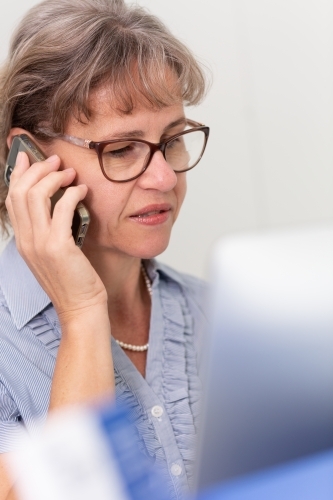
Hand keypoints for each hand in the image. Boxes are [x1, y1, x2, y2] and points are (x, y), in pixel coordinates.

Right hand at [5, 151, 106, 322]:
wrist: (80, 309)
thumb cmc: (73, 281)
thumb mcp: (53, 254)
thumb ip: (49, 231)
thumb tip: (59, 202)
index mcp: (23, 242)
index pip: (12, 200)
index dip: (18, 175)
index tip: (28, 157)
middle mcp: (27, 241)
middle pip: (20, 192)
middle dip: (37, 169)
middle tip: (55, 161)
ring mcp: (40, 244)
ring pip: (36, 196)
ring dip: (54, 177)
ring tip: (69, 172)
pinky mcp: (59, 247)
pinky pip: (62, 208)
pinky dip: (72, 193)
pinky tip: (82, 191)